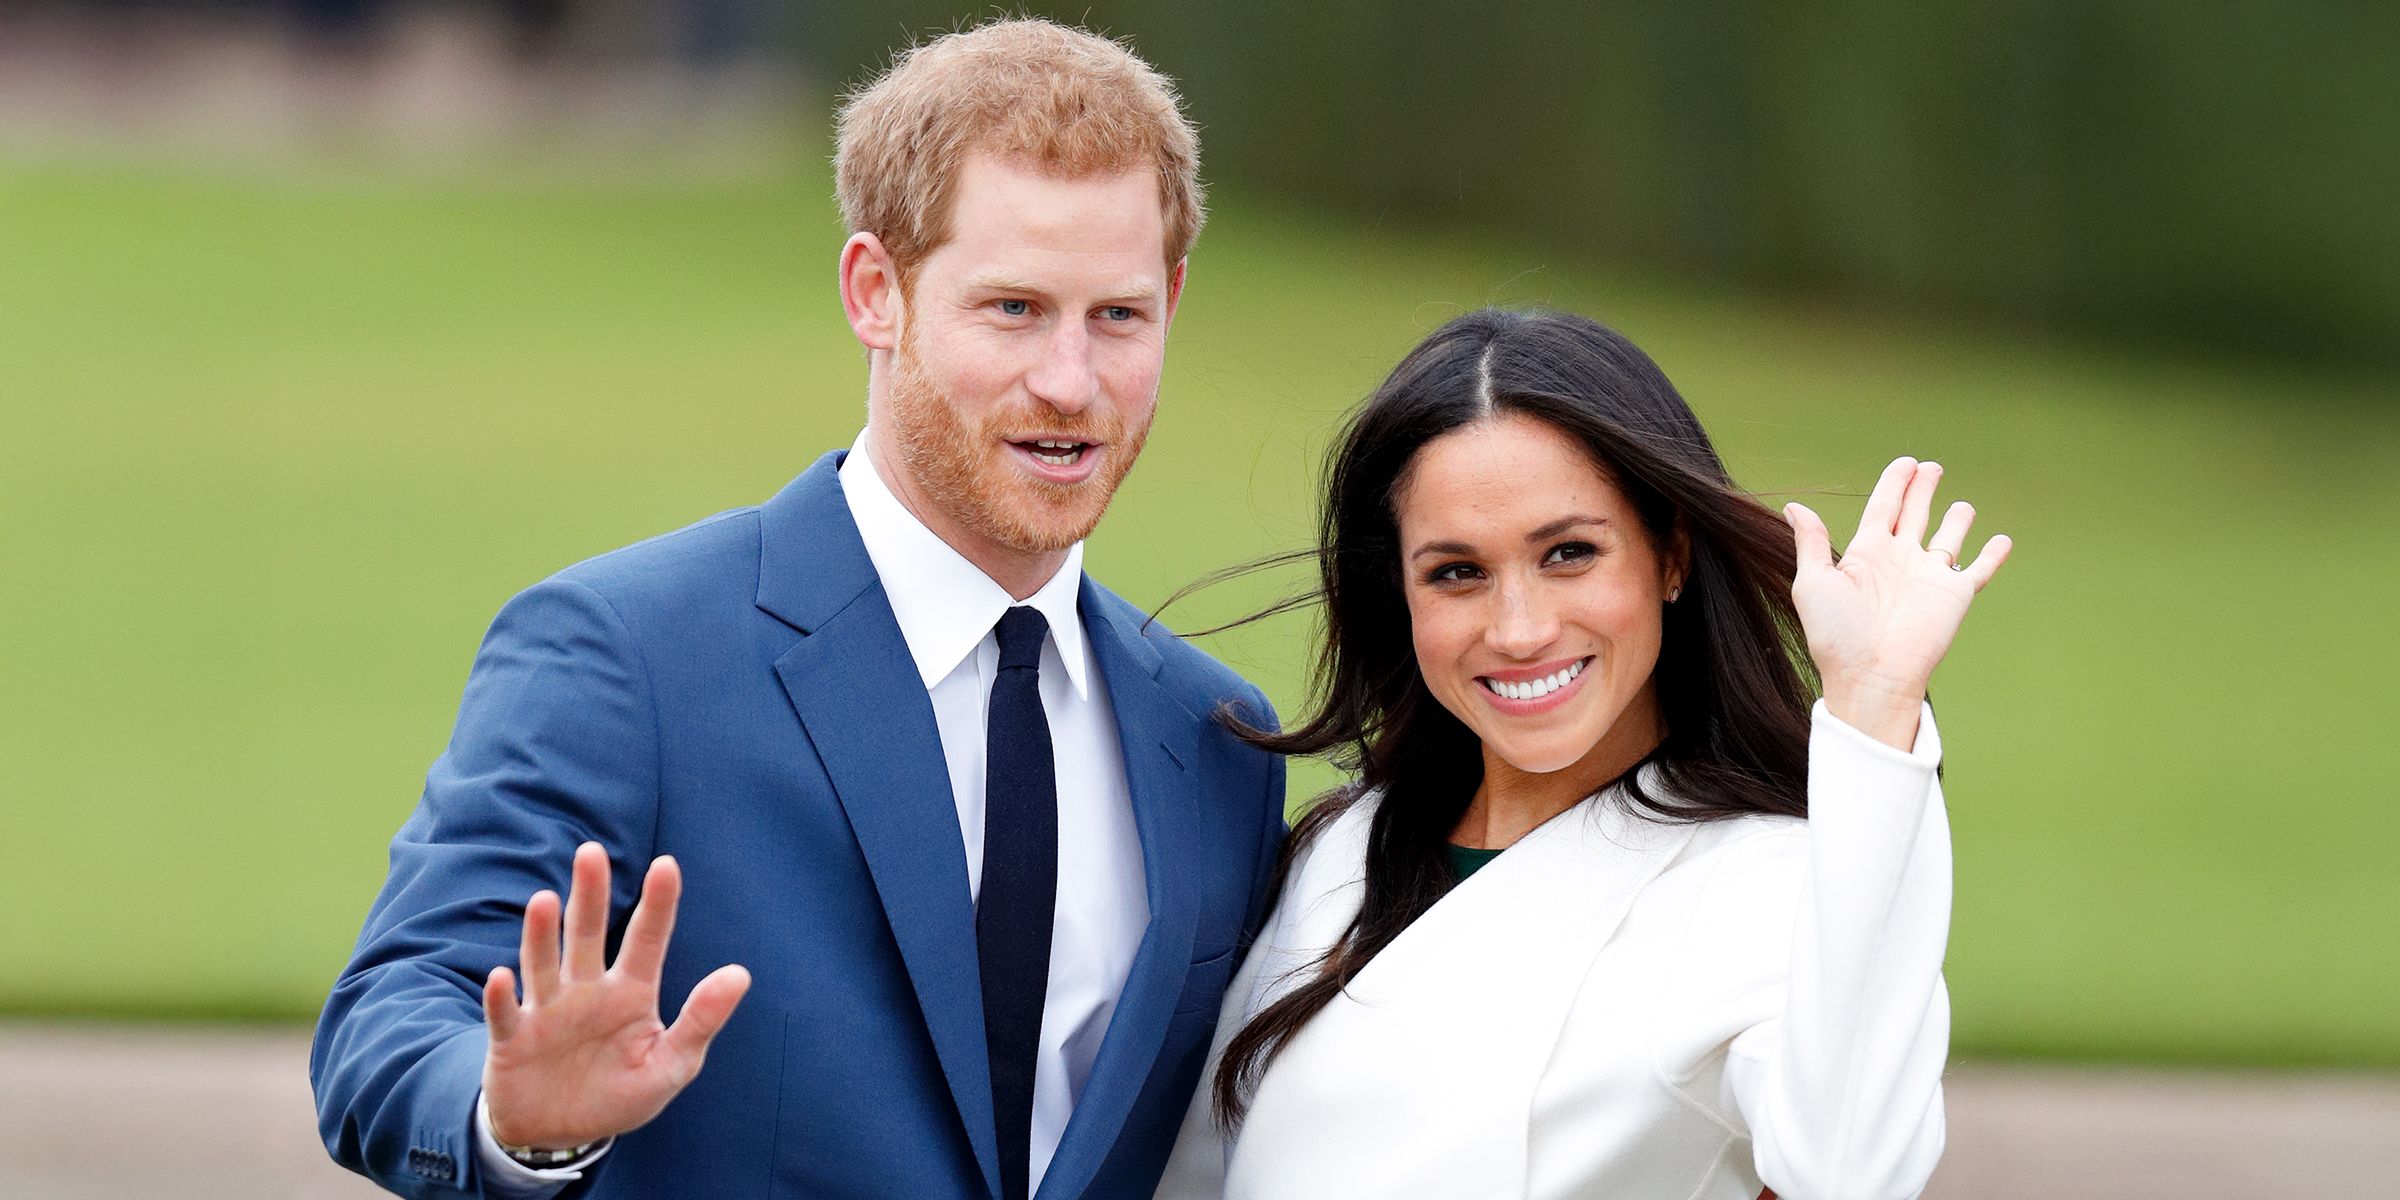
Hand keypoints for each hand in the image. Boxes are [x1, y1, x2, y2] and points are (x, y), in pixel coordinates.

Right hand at [481, 843, 751, 1149]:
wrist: (561, 1135)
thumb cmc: (620, 1093)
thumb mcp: (671, 1065)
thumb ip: (702, 1020)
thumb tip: (741, 974)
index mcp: (630, 993)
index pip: (647, 940)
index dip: (658, 904)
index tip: (667, 865)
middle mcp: (587, 991)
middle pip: (586, 934)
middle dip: (589, 895)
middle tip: (591, 853)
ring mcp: (547, 1011)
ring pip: (543, 964)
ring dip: (541, 935)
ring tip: (544, 901)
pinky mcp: (513, 1039)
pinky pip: (506, 1014)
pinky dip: (502, 997)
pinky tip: (502, 977)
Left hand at [1785, 457, 2011, 749]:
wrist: (1871, 674)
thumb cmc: (1836, 633)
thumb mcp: (1814, 582)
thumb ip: (1810, 542)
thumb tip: (1793, 506)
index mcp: (1866, 553)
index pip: (1883, 507)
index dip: (1894, 483)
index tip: (1906, 463)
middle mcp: (1899, 560)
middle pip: (1914, 514)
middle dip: (1922, 489)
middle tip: (1931, 467)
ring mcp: (1929, 577)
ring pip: (1948, 539)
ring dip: (1957, 521)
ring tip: (1963, 506)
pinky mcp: (1955, 595)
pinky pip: (1978, 569)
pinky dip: (1992, 555)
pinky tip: (2002, 540)